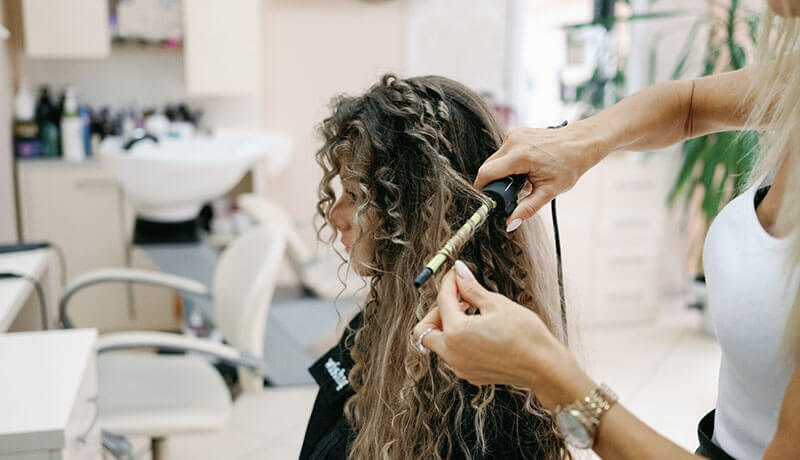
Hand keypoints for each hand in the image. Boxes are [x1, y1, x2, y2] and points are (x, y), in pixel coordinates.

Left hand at [412, 261, 594, 409]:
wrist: (545, 367)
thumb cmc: (525, 335)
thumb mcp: (496, 304)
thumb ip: (471, 288)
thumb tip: (458, 271)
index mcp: (456, 333)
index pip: (442, 300)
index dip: (449, 283)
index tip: (456, 274)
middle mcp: (452, 354)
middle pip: (424, 331)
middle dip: (436, 312)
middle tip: (457, 301)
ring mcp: (460, 367)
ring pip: (438, 344)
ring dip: (447, 327)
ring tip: (471, 314)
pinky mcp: (470, 374)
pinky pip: (454, 355)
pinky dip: (458, 341)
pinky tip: (479, 331)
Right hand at [475, 122, 606, 227]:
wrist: (581, 142)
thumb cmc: (569, 165)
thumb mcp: (549, 191)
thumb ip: (527, 209)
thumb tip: (510, 223)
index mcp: (520, 156)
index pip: (487, 173)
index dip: (483, 189)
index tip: (488, 201)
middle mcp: (513, 141)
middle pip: (488, 167)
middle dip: (495, 182)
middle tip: (512, 192)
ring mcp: (513, 133)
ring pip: (494, 159)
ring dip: (501, 172)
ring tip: (521, 179)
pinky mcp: (515, 131)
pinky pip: (502, 152)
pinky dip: (507, 162)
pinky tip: (523, 167)